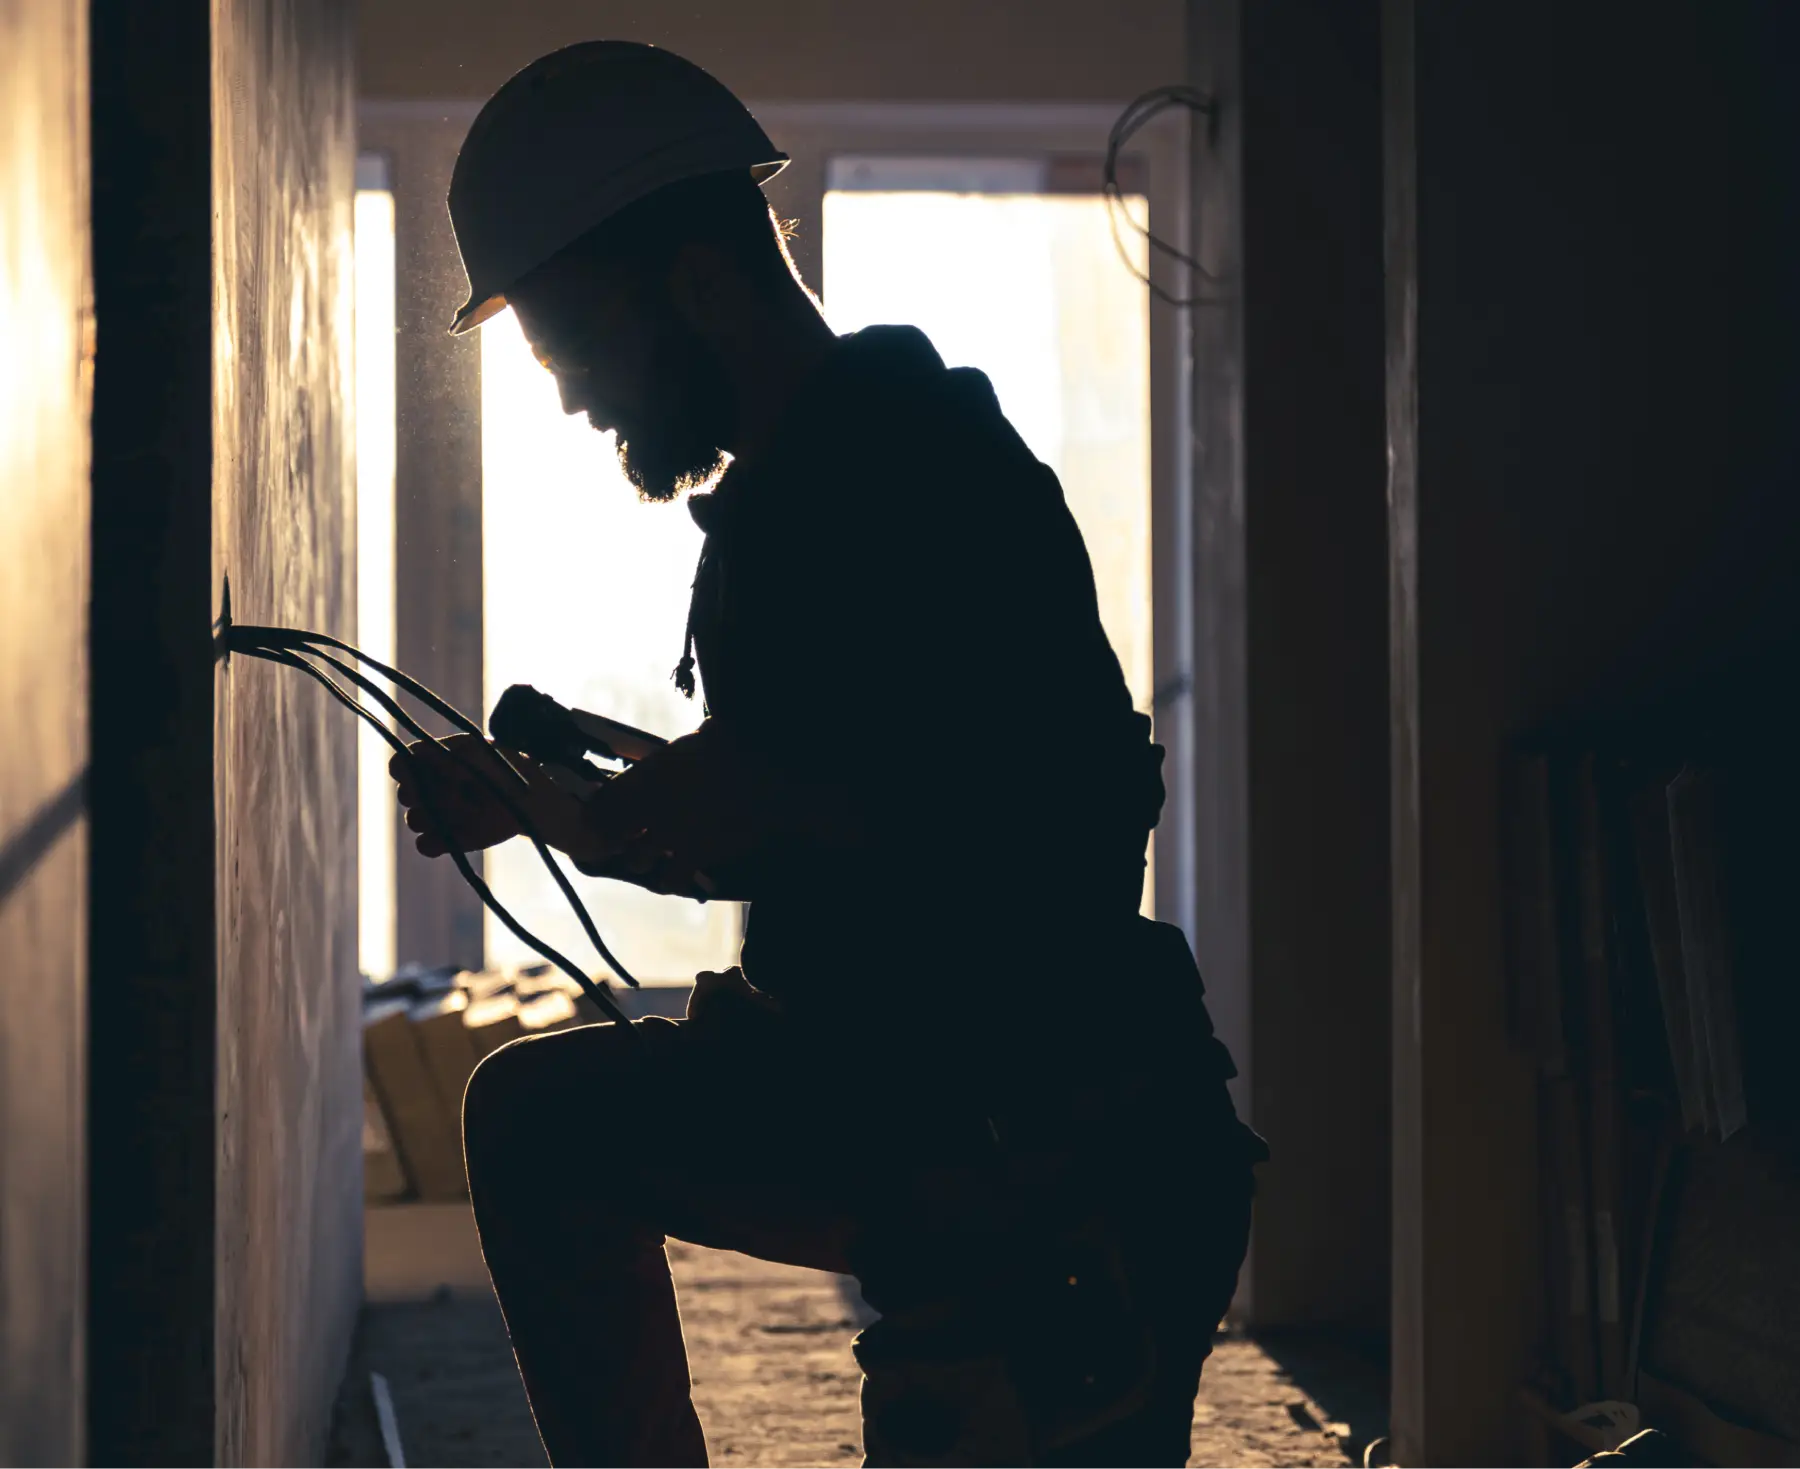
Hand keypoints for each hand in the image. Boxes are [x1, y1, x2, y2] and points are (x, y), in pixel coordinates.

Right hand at [389, 734, 582, 857]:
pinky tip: (462, 832)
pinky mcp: (446, 841)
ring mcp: (436, 816)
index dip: (406, 770)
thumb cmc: (508, 770)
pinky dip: (439, 841)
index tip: (432, 771)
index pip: (399, 765)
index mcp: (432, 762)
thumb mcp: (484, 753)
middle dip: (433, 793)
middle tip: (464, 790)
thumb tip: (425, 762)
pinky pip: (424, 846)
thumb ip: (453, 754)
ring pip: (415, 821)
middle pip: (405, 794)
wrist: (533, 803)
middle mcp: (428, 789)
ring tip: (474, 810)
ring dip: (442, 816)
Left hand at [568, 720, 765, 894]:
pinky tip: (671, 875)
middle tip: (617, 840)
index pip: (602, 800)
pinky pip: (669, 878)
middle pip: (611, 833)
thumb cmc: (730, 750)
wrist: (764, 779)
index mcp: (646, 775)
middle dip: (612, 838)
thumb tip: (658, 756)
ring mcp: (670, 834)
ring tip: (647, 856)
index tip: (594, 817)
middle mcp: (649, 807)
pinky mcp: (693, 855)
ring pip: (636, 860)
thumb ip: (667, 756)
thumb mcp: (691, 742)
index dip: (595, 812)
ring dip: (639, 859)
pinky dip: (668, 879)